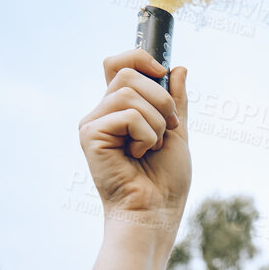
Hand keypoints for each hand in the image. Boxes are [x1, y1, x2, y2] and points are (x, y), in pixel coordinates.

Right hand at [76, 49, 190, 231]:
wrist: (156, 211)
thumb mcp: (177, 132)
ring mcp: (93, 123)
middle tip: (168, 128)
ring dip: (156, 122)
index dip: (140, 57)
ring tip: (151, 147)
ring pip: (129, 93)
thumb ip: (175, 101)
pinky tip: (139, 154)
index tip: (162, 72)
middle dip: (161, 99)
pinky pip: (128, 114)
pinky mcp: (89, 135)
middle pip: (128, 73)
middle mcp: (102, 112)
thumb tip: (179, 68)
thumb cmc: (165, 181)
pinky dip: (146, 134)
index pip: (119, 63)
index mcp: (120, 110)